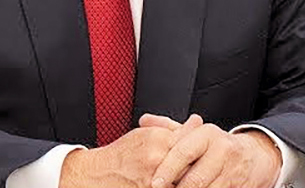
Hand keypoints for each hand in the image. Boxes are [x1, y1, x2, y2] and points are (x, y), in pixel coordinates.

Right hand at [58, 116, 201, 187]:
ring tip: (196, 177)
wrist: (96, 176)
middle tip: (205, 165)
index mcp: (156, 139)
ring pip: (187, 180)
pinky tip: (179, 183)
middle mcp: (156, 158)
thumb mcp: (143, 134)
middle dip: (200, 164)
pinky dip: (180, 185)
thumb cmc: (120, 156)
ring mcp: (155, 180)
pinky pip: (176, 187)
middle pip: (193, 162)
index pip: (190, 139)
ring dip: (193, 178)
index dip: (200, 143)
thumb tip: (195, 122)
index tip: (207, 146)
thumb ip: (169, 128)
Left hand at [141, 114, 281, 187]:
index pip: (183, 153)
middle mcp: (222, 150)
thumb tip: (144, 121)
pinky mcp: (241, 186)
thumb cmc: (217, 146)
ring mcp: (234, 170)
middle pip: (195, 178)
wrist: (256, 156)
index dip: (167, 170)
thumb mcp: (196, 133)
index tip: (155, 183)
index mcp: (207, 134)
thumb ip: (169, 128)